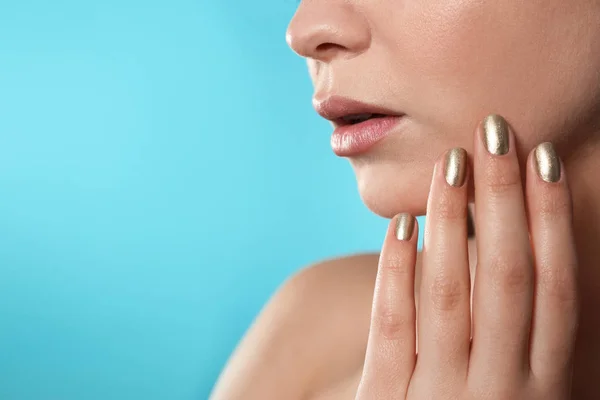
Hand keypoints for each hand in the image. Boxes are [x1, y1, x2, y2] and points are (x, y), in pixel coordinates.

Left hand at [356, 115, 578, 398]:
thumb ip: (538, 350)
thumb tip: (547, 270)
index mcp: (549, 389)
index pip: (559, 288)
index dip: (554, 220)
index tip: (545, 159)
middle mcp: (504, 391)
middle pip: (507, 277)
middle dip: (505, 199)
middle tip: (496, 130)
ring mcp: (443, 396)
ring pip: (449, 293)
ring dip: (452, 222)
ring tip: (450, 163)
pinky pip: (392, 326)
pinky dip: (396, 271)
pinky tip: (400, 224)